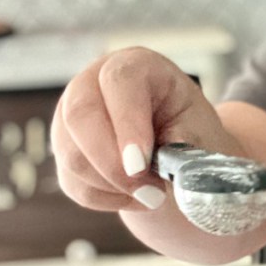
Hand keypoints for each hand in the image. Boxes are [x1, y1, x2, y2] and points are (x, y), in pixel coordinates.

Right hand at [50, 47, 235, 215]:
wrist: (179, 154)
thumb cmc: (192, 133)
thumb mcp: (200, 131)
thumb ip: (182, 144)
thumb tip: (159, 166)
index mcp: (137, 65)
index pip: (119, 82)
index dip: (127, 124)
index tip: (141, 164)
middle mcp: (93, 82)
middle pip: (80, 116)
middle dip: (113, 165)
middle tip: (151, 192)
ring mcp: (70, 115)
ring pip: (72, 156)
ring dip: (115, 187)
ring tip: (155, 193)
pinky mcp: (65, 149)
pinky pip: (74, 183)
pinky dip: (108, 199)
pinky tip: (135, 196)